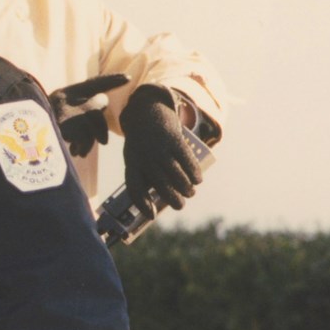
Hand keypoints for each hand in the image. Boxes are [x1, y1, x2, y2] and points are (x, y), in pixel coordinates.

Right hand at [48, 74, 128, 157]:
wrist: (20, 141)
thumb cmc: (41, 131)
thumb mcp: (60, 116)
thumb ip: (81, 110)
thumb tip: (103, 102)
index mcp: (63, 93)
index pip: (92, 83)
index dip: (111, 80)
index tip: (129, 78)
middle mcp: (65, 98)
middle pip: (98, 105)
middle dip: (100, 125)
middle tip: (101, 141)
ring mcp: (66, 110)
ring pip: (94, 123)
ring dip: (89, 140)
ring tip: (80, 150)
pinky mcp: (67, 125)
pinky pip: (87, 136)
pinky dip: (83, 146)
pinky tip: (74, 152)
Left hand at [119, 84, 202, 217]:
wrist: (147, 114)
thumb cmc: (141, 146)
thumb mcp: (135, 159)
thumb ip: (143, 179)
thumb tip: (155, 208)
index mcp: (132, 163)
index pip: (134, 187)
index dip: (142, 203)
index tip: (152, 215)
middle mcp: (144, 156)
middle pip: (159, 183)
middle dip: (172, 198)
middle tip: (180, 205)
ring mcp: (159, 147)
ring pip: (175, 173)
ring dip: (185, 187)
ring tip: (190, 193)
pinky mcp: (174, 139)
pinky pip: (186, 159)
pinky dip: (193, 172)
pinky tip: (198, 180)